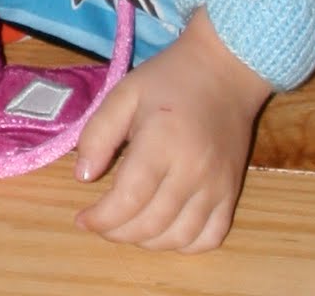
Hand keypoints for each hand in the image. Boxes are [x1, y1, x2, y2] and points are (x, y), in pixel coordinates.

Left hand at [73, 8, 270, 252]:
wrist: (226, 69)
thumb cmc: (170, 77)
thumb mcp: (125, 93)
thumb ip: (98, 133)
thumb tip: (82, 177)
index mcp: (162, 143)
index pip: (127, 200)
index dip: (101, 218)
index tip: (82, 218)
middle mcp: (193, 172)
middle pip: (150, 225)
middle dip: (117, 232)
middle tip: (100, 223)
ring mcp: (217, 187)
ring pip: (178, 239)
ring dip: (146, 242)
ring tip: (127, 226)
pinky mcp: (232, 193)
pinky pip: (209, 238)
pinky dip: (183, 245)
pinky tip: (164, 230)